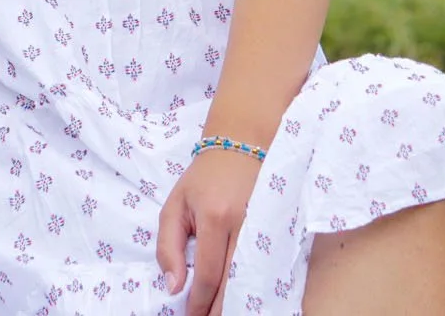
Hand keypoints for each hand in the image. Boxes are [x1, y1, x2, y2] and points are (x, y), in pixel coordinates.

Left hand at [156, 149, 262, 314]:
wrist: (241, 145)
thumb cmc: (203, 178)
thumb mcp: (175, 206)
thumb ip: (168, 247)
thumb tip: (173, 287)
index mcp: (215, 217)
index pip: (209, 275)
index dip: (199, 303)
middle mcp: (244, 225)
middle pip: (234, 284)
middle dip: (218, 310)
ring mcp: (264, 229)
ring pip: (251, 281)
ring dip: (235, 303)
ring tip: (218, 313)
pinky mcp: (276, 231)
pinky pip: (264, 270)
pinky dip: (251, 288)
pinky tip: (240, 298)